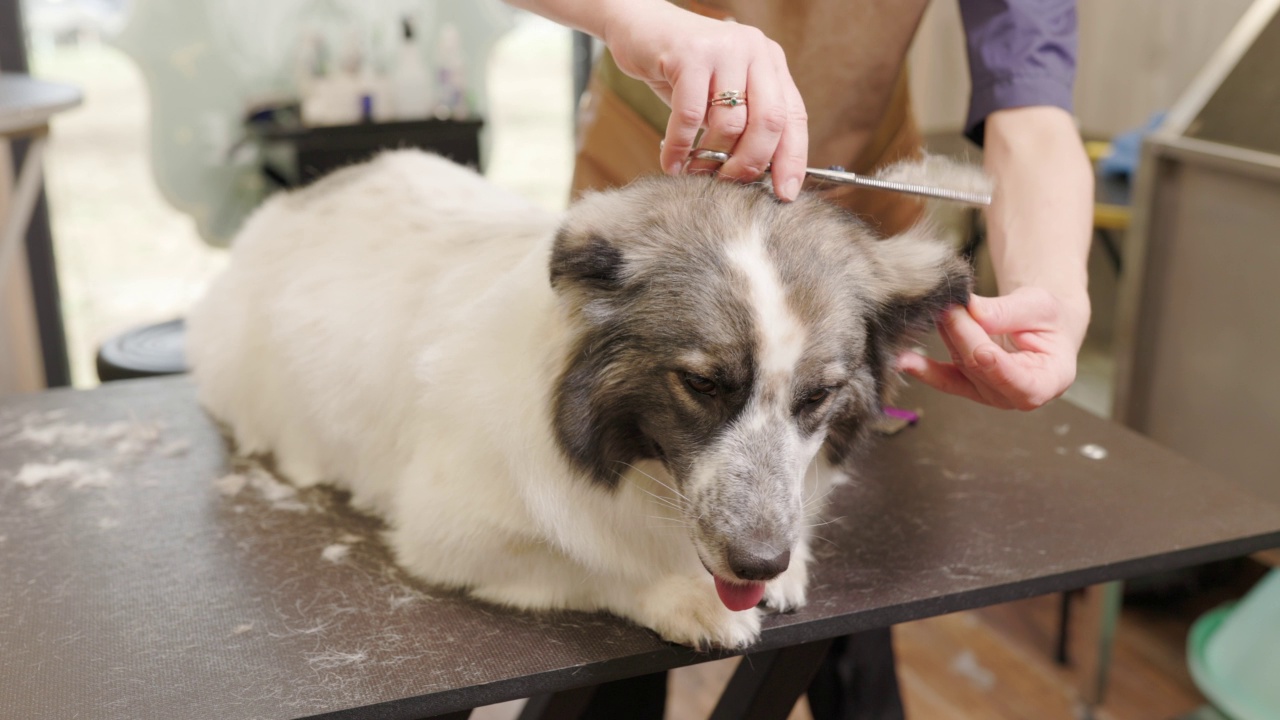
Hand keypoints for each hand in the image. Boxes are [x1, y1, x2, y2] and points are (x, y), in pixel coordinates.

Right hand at [602, 2, 807, 199]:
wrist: (639, 26)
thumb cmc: (681, 70)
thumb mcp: (721, 93)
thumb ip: (744, 123)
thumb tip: (758, 177)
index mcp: (770, 62)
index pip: (793, 117)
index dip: (792, 159)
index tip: (784, 194)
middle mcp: (754, 50)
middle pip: (768, 122)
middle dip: (750, 163)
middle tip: (729, 184)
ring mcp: (724, 49)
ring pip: (730, 122)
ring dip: (711, 158)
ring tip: (696, 172)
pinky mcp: (690, 54)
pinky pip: (690, 116)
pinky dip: (679, 146)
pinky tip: (671, 162)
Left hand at [895, 287, 1089, 410]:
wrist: (1039, 325)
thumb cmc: (1047, 319)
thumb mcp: (1039, 306)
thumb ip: (1008, 312)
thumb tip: (973, 310)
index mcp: (1048, 381)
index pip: (1019, 381)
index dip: (997, 366)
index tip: (981, 348)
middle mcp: (1016, 396)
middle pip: (981, 367)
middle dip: (963, 334)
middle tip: (950, 303)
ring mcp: (989, 394)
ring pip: (959, 364)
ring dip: (947, 333)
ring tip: (939, 305)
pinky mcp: (966, 385)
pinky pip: (943, 378)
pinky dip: (923, 367)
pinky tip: (904, 360)